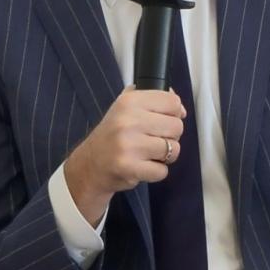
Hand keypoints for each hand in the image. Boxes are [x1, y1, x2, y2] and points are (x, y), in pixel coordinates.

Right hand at [64, 86, 185, 225]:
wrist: (89, 164)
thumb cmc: (112, 135)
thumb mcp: (125, 106)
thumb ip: (152, 98)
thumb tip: (181, 109)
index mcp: (129, 101)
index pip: (173, 102)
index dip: (173, 113)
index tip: (163, 119)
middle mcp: (128, 120)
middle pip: (176, 126)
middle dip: (170, 136)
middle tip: (154, 139)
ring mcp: (129, 145)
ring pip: (173, 149)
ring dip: (165, 155)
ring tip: (149, 153)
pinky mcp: (130, 168)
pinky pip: (162, 170)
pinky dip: (156, 171)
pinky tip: (143, 166)